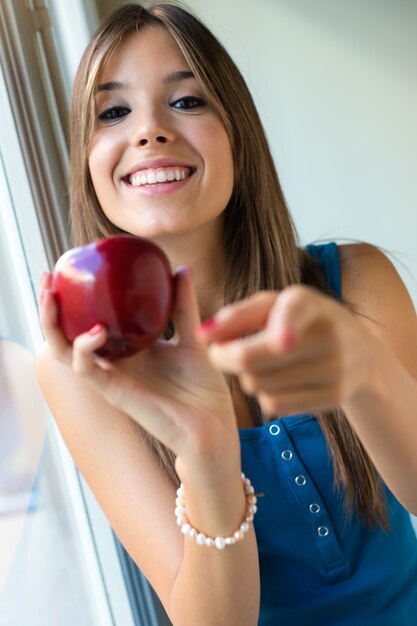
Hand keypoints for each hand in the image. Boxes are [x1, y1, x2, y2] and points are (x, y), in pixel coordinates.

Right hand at [38, 268, 238, 467]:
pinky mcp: (116, 394)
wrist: (213, 424)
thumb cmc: (202, 387)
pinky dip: (84, 350)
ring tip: (52, 298)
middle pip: (67, 334)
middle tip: (48, 280)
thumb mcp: (193, 336)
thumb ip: (183, 305)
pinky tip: (96, 331)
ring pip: (64, 352)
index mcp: (129, 347)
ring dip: (52, 325)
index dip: (72, 299)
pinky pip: (87, 371)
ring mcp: (112, 377)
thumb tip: (180, 268)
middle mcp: (115, 361)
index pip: (89, 321)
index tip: (66, 270)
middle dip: (51, 308)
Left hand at [195, 287, 374, 416]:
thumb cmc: (297, 320)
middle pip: (253, 360)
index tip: (281, 342)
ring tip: (262, 365)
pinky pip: (275, 405)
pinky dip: (266, 396)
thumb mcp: (271, 307)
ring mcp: (335, 368)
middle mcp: (328, 333)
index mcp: (308, 302)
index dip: (284, 328)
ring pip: (259, 385)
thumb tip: (201, 336)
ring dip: (248, 378)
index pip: (293, 314)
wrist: (356, 351)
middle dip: (226, 358)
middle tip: (223, 353)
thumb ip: (234, 316)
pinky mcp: (334, 396)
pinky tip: (277, 383)